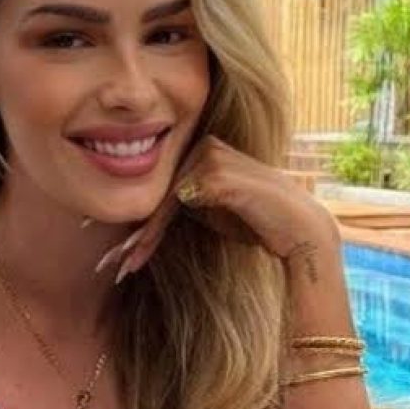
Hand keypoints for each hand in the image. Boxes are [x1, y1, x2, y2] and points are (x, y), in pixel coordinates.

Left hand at [95, 135, 341, 283]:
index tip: (120, 245)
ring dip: (143, 236)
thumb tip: (147, 217)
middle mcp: (205, 145)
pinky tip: (140, 250)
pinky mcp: (214, 171)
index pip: (167, 186)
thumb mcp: (212, 210)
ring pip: (164, 200)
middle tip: (110, 262)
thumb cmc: (255, 220)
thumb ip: (186, 202)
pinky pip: (176, 204)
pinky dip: (156, 229)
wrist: (299, 230)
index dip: (145, 219)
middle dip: (138, 231)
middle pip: (161, 193)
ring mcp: (210, 154)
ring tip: (122, 264)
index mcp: (204, 150)